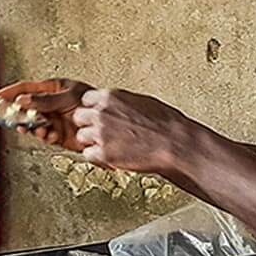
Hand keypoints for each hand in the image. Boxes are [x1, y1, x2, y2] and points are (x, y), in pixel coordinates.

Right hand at [0, 78, 91, 147]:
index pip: (23, 89)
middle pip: (24, 108)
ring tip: (33, 128)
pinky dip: (44, 136)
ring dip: (30, 127)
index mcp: (51, 89)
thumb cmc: (95, 102)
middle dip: (16, 114)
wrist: (110, 125)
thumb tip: (23, 100)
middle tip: (8, 119)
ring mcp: (52, 120)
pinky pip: (43, 136)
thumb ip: (46, 100)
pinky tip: (50, 135)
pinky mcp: (57, 135)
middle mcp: (49, 104)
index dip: (7, 93)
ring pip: (32, 124)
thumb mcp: (70, 96)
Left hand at [70, 89, 194, 173]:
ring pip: (81, 137)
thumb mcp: (142, 102)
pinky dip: (98, 158)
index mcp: (111, 97)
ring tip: (110, 147)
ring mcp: (101, 133)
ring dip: (93, 142)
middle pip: (79, 117)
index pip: (87, 100)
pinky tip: (112, 157)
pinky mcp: (104, 153)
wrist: (175, 144)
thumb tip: (118, 106)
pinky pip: (88, 155)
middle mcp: (102, 113)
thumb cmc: (167, 124)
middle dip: (89, 125)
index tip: (100, 116)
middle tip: (101, 133)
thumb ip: (122, 104)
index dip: (94, 110)